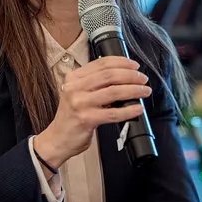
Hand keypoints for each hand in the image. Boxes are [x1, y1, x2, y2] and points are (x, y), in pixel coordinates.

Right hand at [34, 56, 150, 174]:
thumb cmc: (71, 116)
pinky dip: (129, 110)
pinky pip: (113, 113)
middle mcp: (75, 88)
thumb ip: (94, 83)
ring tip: (144, 91)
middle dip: (131, 75)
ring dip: (134, 90)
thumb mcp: (77, 93)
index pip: (101, 63)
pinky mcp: (86, 119)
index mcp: (73, 78)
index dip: (121, 62)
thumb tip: (123, 76)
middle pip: (109, 75)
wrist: (57, 139)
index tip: (134, 65)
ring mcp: (80, 103)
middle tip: (143, 79)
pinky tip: (137, 109)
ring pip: (113, 91)